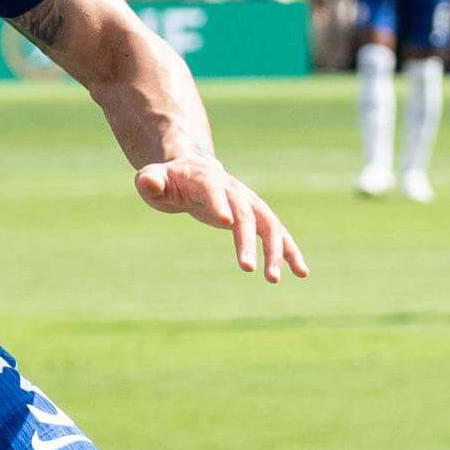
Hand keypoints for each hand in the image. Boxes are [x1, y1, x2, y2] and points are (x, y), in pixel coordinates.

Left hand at [134, 158, 307, 283]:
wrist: (194, 170)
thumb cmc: (169, 179)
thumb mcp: (152, 178)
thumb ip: (150, 180)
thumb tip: (148, 181)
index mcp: (208, 180)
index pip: (215, 192)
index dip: (220, 205)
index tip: (226, 222)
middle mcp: (235, 191)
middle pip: (246, 215)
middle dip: (247, 241)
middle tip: (247, 268)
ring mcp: (249, 203)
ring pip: (269, 226)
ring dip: (275, 252)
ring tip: (274, 279)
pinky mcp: (256, 217)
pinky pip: (278, 235)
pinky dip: (290, 252)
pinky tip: (301, 273)